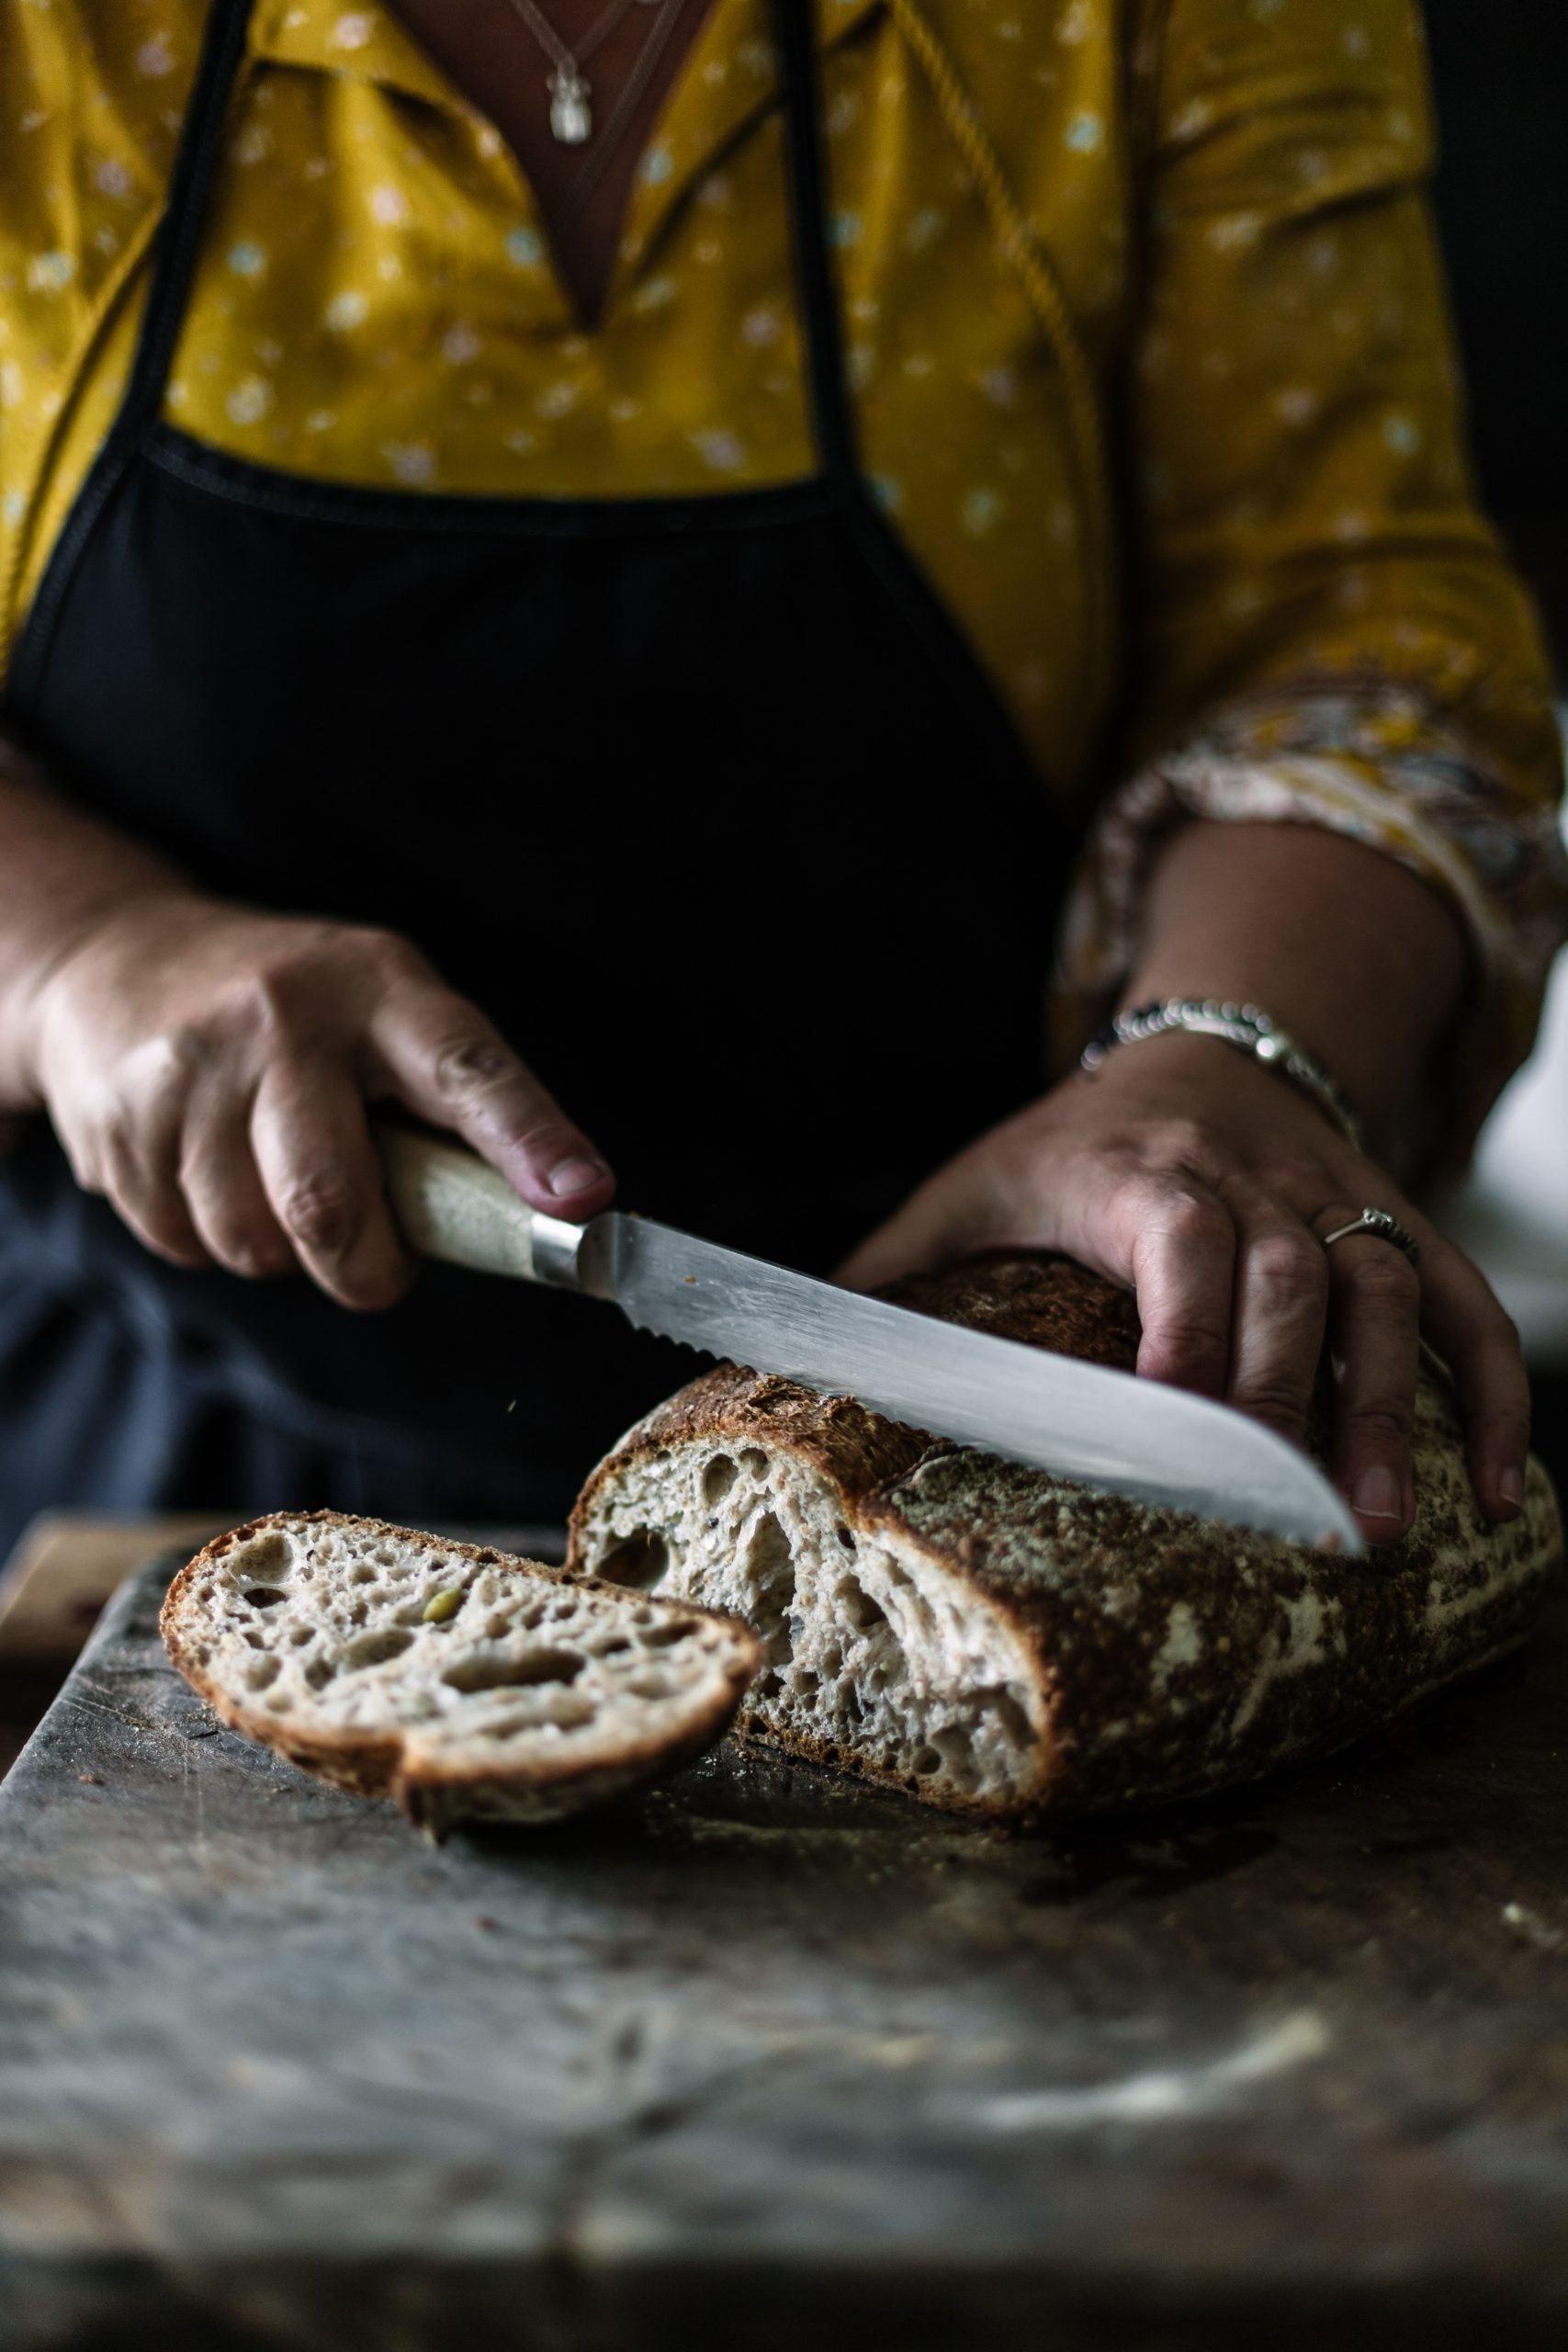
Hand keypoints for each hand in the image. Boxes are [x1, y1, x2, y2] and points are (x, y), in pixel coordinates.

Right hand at [17, 892, 613, 1307]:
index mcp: (380, 989)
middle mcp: (283, 1019)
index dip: (528, 1140)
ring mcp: (191, 1068)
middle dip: (364, 1269)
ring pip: (251, 1241)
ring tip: (277, 1187)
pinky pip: (184, 1242)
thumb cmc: (296, 1012)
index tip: (581, 1200)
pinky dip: (208, 1239)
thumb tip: (544, 1222)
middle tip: (378, 1263)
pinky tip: (209, 1176)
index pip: (468, 1069)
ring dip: (279, 1252)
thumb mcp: (386, 1015)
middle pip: (328, 1202)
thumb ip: (453, 1108)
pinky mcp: (118, 1119)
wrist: (117, 958)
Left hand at [838, 1034, 1527, 1545]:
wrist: (1211, 1044)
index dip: (1185, 1325)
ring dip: (1395, 1409)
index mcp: (1135, 1170)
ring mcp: (1335, 1199)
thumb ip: (896, 1264)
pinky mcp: (1393, 1222)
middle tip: (1295, 1518)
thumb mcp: (978, 1179)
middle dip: (1294, 1398)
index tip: (1176, 1426)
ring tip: (1388, 1522)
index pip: (1175, 1238)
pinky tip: (1502, 1487)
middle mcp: (1249, 1182)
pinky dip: (1492, 1391)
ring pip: (1388, 1291)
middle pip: (1293, 1278)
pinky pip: (1461, 1301)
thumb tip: (784, 1344)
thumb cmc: (1078, 1138)